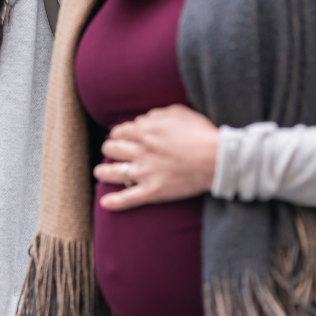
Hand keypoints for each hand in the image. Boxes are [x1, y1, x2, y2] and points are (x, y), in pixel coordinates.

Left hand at [94, 105, 218, 210]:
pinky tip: (105, 203)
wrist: (215, 158)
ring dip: (103, 172)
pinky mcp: (153, 191)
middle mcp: (140, 152)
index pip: (120, 131)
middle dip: (110, 149)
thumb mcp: (176, 112)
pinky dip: (115, 202)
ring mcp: (145, 173)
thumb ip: (155, 115)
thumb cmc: (199, 132)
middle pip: (112, 149)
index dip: (119, 133)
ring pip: (114, 172)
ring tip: (99, 173)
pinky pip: (129, 199)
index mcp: (144, 131)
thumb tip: (143, 121)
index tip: (122, 136)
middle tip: (112, 151)